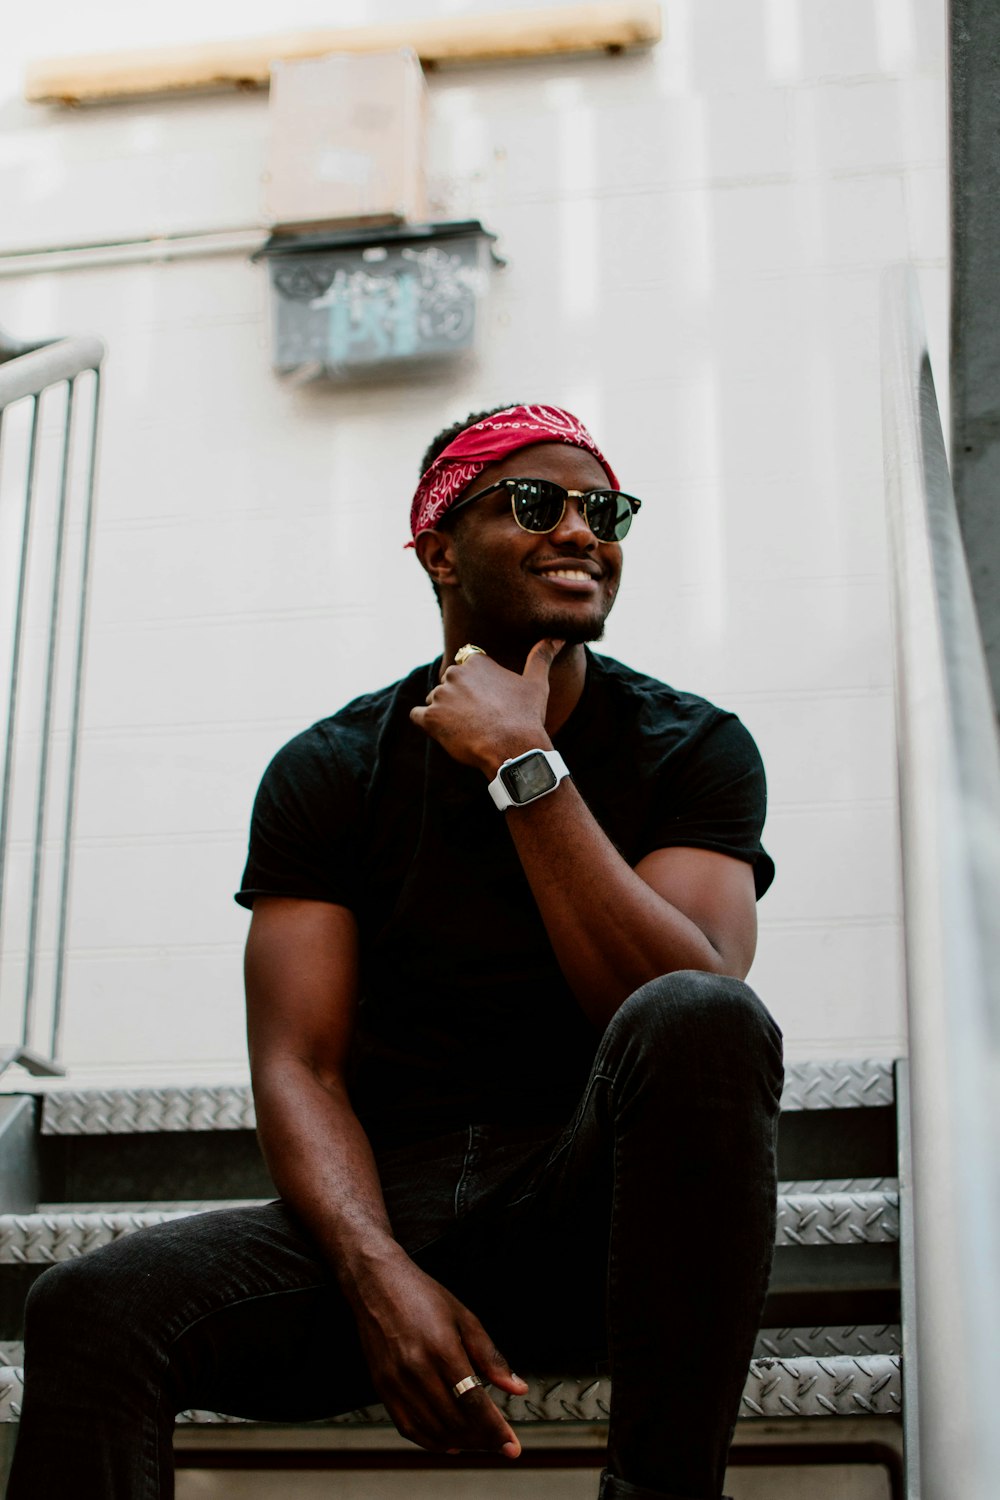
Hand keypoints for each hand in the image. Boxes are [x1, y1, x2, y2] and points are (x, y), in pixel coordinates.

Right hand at [349, 1250, 528, 1456]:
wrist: (378, 1284)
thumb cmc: (423, 1297)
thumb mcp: (465, 1318)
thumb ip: (491, 1357)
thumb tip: (518, 1387)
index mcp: (442, 1349)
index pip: (473, 1403)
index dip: (495, 1429)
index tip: (511, 1446)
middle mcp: (417, 1369)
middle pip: (455, 1422)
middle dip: (482, 1439)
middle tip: (498, 1442)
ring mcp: (396, 1382)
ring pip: (433, 1430)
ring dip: (460, 1443)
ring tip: (478, 1442)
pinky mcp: (382, 1388)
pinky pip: (408, 1428)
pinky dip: (431, 1442)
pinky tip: (448, 1442)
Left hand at [410, 639, 563, 775]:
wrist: (513, 748)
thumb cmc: (526, 716)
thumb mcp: (536, 683)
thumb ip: (542, 656)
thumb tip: (558, 636)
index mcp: (475, 662)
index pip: (465, 669)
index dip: (475, 688)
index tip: (488, 703)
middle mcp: (453, 673)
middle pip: (449, 686)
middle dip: (459, 701)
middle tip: (481, 720)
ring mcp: (439, 695)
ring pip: (434, 701)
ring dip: (445, 714)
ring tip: (469, 729)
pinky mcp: (429, 717)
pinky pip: (417, 716)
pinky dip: (428, 724)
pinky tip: (447, 732)